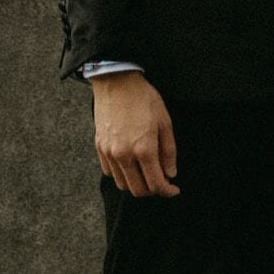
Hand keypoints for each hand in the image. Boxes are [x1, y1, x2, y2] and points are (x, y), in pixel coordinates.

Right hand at [90, 71, 178, 197]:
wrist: (117, 82)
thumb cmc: (144, 99)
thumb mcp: (165, 122)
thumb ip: (169, 151)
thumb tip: (170, 173)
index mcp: (144, 149)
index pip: (156, 184)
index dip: (167, 191)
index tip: (174, 189)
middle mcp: (124, 155)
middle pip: (138, 190)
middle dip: (153, 190)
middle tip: (162, 181)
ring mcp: (109, 152)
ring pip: (122, 184)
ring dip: (136, 184)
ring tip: (146, 173)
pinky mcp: (99, 147)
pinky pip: (110, 172)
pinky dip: (122, 175)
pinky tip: (131, 165)